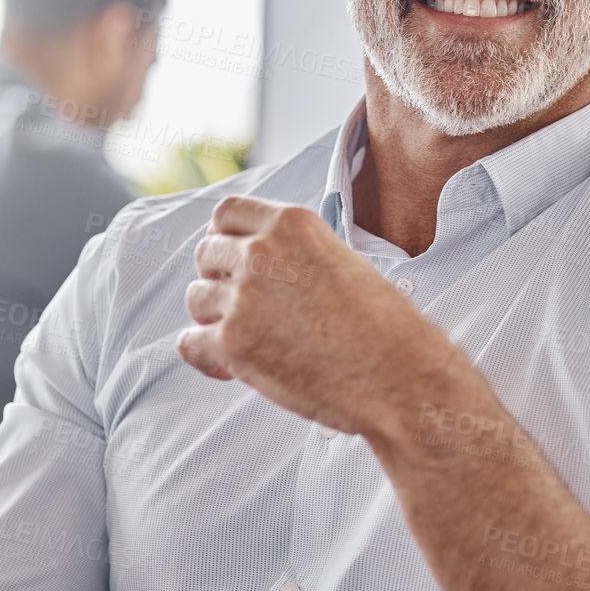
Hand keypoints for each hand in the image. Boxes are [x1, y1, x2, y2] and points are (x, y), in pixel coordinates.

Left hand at [177, 196, 450, 436]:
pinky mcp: (233, 343)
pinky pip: (190, 343)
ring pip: (197, 299)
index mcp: (291, 223)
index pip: (226, 213)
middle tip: (243, 307)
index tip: (232, 260)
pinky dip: (204, 356)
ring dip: (214, 318)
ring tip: (246, 339)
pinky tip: (229, 366)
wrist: (399, 377)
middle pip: (206, 254)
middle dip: (218, 280)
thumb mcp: (341, 261)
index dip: (225, 238)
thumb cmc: (383, 327)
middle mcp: (261, 251)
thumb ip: (295, 254)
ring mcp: (243, 297)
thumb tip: (260, 263)